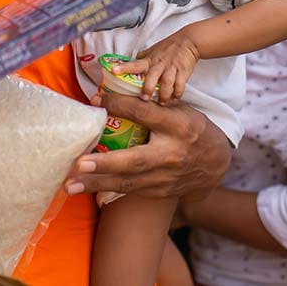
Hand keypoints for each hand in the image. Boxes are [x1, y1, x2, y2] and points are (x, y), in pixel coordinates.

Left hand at [65, 92, 229, 198]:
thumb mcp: (179, 109)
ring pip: (127, 182)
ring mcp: (166, 177)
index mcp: (178, 125)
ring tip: (70, 185)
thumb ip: (152, 104)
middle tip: (79, 163)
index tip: (95, 100)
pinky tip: (89, 193)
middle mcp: (172, 154)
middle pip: (134, 160)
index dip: (118, 104)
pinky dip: (108, 192)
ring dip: (97, 184)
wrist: (216, 163)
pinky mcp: (160, 191)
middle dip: (104, 163)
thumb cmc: (192, 128)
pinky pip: (131, 192)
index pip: (144, 112)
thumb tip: (112, 93)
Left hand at [113, 31, 199, 103]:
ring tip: (161, 102)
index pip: (134, 64)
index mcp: (149, 60)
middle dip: (147, 88)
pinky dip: (177, 93)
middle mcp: (158, 64)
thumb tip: (127, 64)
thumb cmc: (167, 48)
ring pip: (166, 83)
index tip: (114, 71)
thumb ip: (141, 60)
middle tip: (144, 98)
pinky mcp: (183, 72)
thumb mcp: (151, 51)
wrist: (188, 41)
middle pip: (152, 77)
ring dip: (164, 95)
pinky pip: (180, 85)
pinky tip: (175, 98)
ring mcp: (171, 68)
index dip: (124, 67)